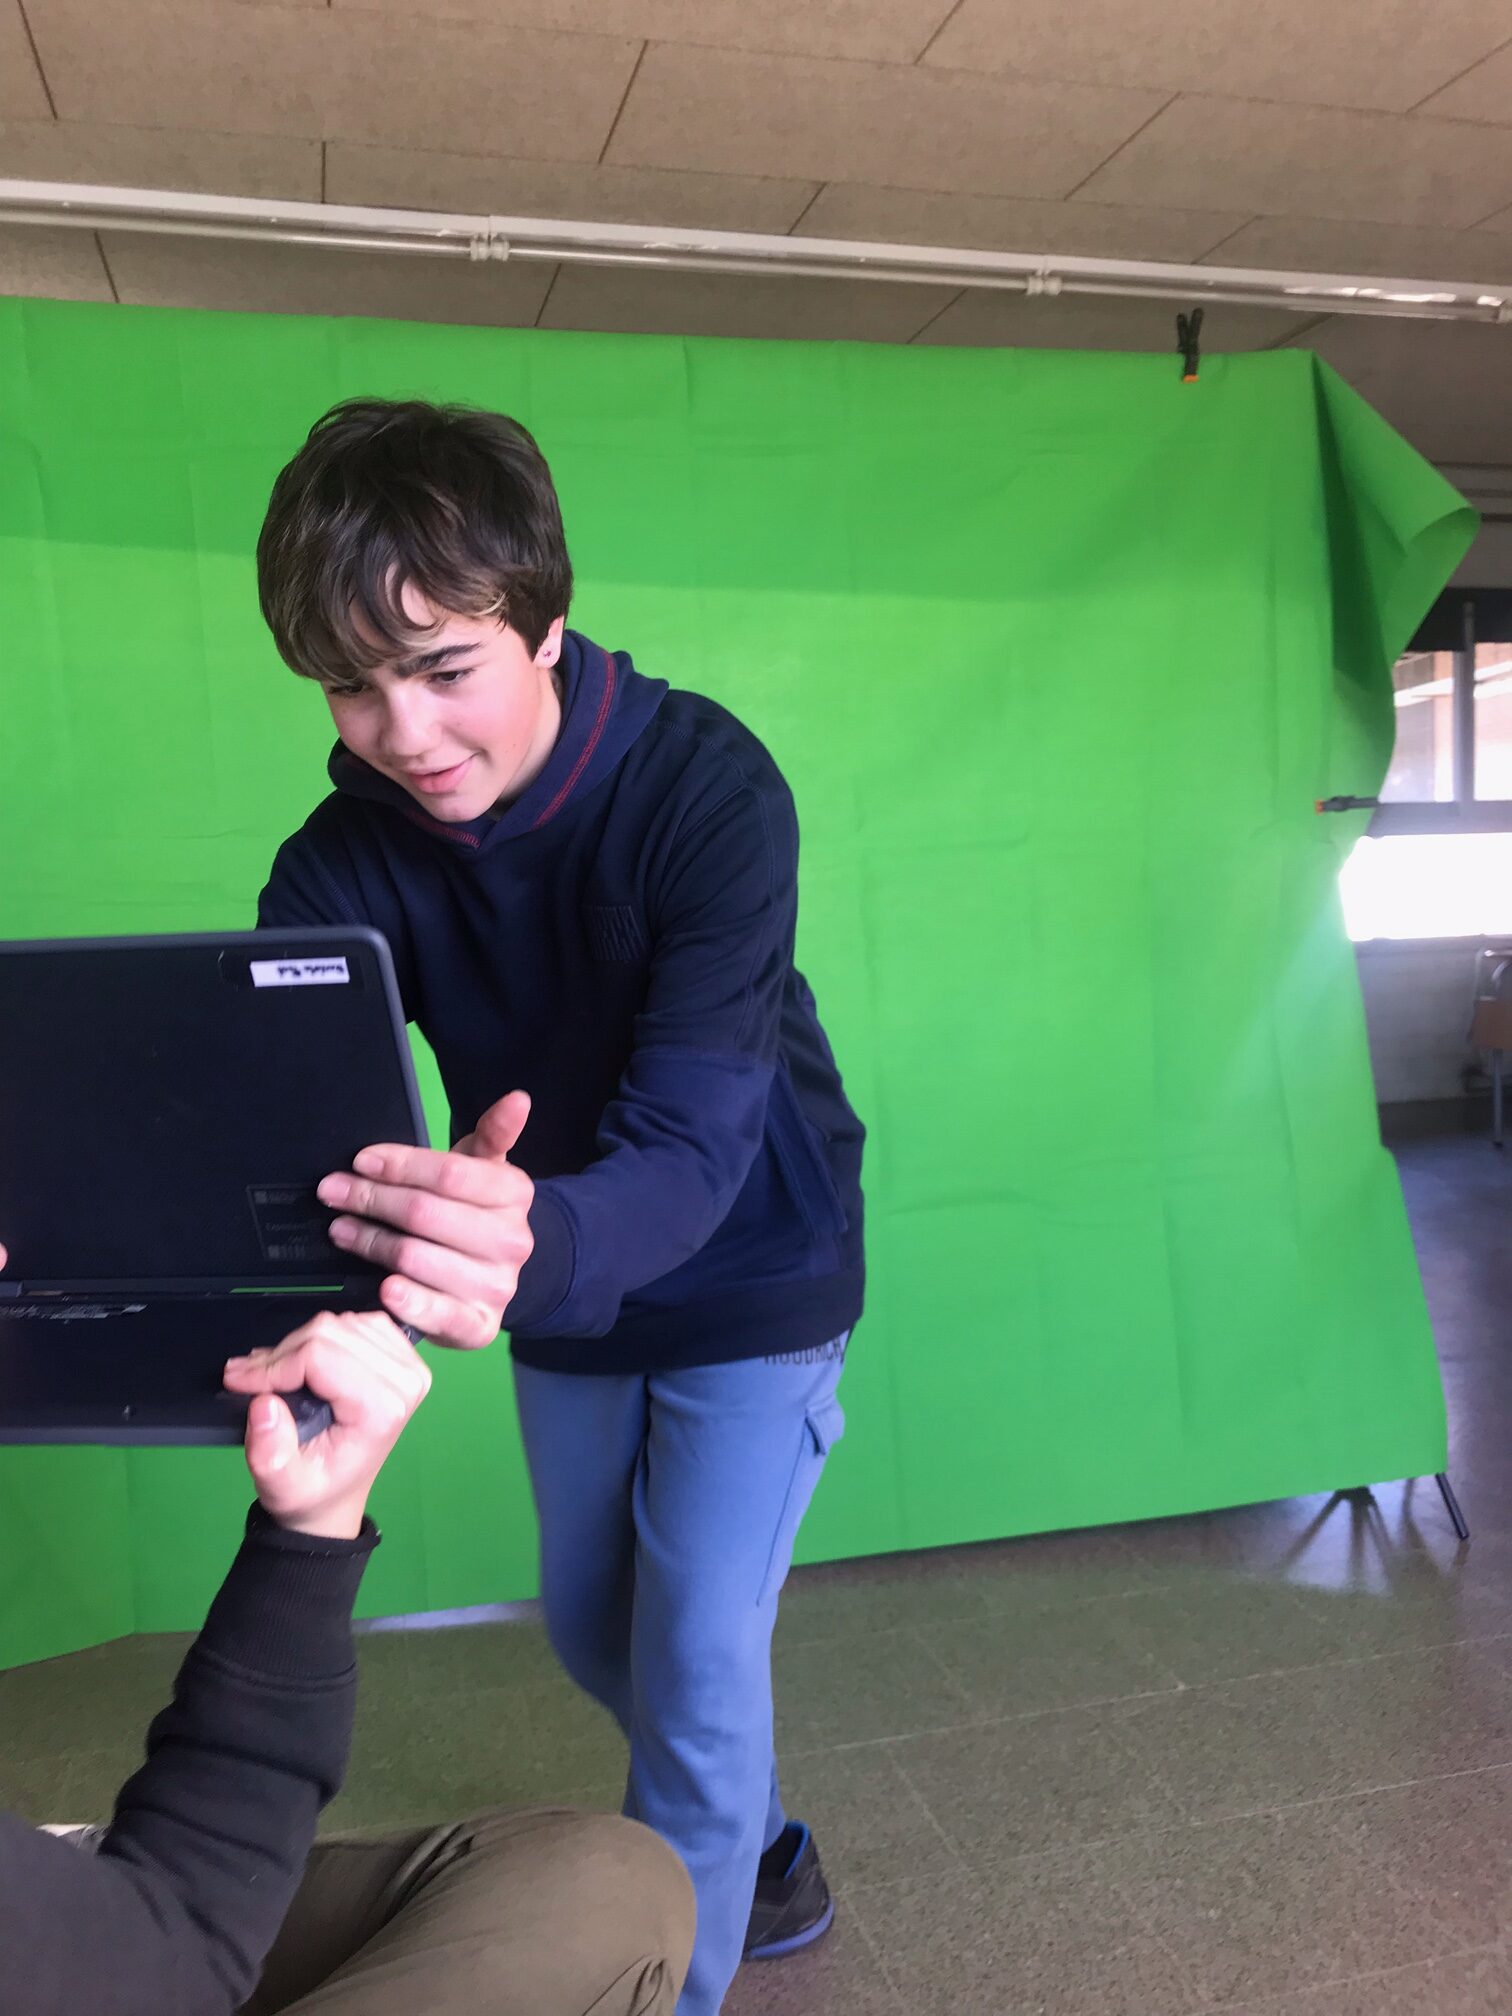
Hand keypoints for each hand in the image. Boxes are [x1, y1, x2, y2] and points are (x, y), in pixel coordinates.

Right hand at [222, 1310, 430, 1538]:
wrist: (336, 1495)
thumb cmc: (311, 1491)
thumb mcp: (282, 1487)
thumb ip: (270, 1453)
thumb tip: (264, 1405)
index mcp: (382, 1410)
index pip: (320, 1355)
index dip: (274, 1364)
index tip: (238, 1381)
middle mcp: (405, 1380)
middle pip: (330, 1331)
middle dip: (281, 1353)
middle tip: (247, 1377)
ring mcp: (409, 1363)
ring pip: (341, 1322)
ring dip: (299, 1343)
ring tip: (271, 1373)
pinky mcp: (402, 1354)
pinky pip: (359, 1320)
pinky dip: (325, 1334)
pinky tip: (304, 1360)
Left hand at [315, 1090, 534, 1350]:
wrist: (495, 1275)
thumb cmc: (474, 1211)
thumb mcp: (482, 1168)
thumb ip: (494, 1134)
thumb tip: (519, 1098)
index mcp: (514, 1193)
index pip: (449, 1173)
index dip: (400, 1165)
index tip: (360, 1160)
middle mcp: (513, 1240)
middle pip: (425, 1214)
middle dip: (371, 1199)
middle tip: (332, 1191)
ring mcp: (498, 1286)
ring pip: (417, 1258)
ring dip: (369, 1242)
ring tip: (340, 1230)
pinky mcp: (480, 1326)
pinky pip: (440, 1314)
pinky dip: (409, 1302)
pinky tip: (384, 1288)